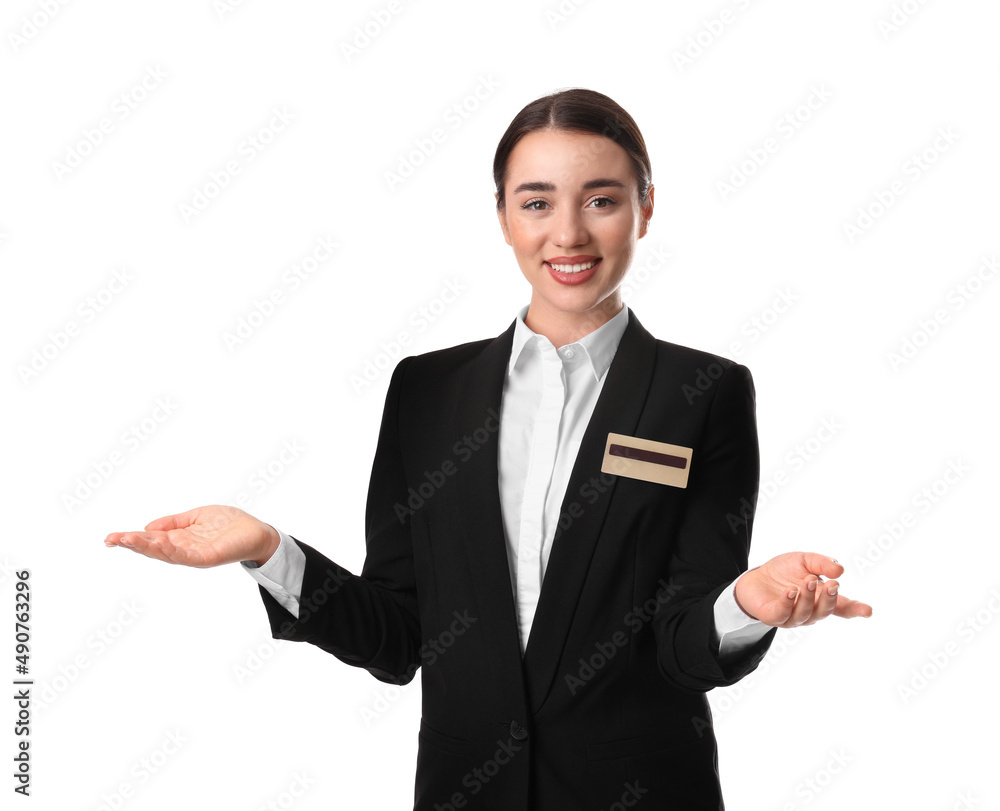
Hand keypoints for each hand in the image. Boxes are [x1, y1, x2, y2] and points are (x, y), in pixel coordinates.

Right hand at [104, 504, 279, 567]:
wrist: (257, 533)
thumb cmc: (228, 524)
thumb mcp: (196, 517)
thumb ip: (173, 523)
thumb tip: (147, 527)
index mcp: (180, 540)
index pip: (151, 539)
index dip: (132, 538)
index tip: (111, 537)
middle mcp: (184, 550)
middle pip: (154, 548)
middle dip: (132, 544)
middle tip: (111, 539)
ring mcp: (195, 555)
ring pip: (166, 554)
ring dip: (147, 547)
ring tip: (128, 539)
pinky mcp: (209, 558)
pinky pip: (187, 556)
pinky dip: (172, 550)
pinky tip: (159, 542)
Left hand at [734, 552, 871, 627]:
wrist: (754, 578)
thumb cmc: (784, 571)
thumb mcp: (804, 560)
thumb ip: (822, 563)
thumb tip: (840, 570)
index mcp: (821, 599)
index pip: (842, 607)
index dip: (856, 609)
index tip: (868, 610)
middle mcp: (810, 612)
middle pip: (825, 611)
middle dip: (829, 599)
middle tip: (831, 584)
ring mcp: (792, 617)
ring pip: (805, 613)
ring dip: (808, 597)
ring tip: (808, 581)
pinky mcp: (773, 617)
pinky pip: (783, 614)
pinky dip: (788, 603)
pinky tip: (790, 591)